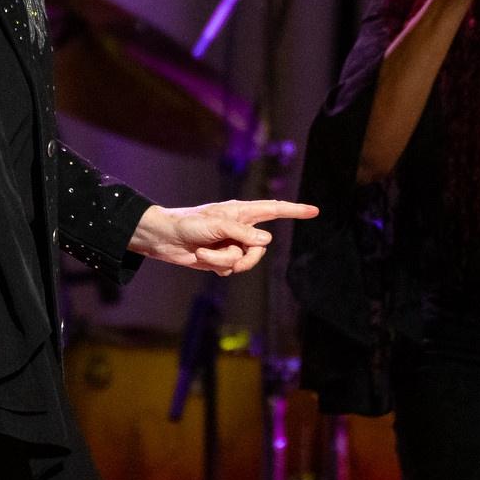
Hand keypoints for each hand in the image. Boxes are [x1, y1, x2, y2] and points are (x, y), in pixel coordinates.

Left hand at [128, 200, 318, 275]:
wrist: (165, 239)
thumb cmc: (188, 224)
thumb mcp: (217, 225)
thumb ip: (243, 233)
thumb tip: (266, 241)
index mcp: (242, 212)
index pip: (274, 210)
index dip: (295, 210)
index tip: (314, 211)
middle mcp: (240, 228)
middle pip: (260, 247)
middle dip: (244, 255)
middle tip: (227, 251)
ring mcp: (232, 244)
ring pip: (245, 261)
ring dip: (224, 260)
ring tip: (205, 252)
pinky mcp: (222, 259)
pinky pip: (231, 268)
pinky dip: (217, 265)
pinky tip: (202, 257)